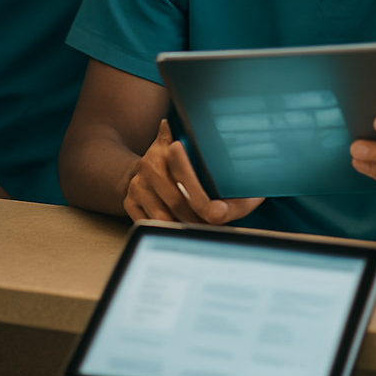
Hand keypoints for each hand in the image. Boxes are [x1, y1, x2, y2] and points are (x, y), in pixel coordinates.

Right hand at [123, 119, 264, 224]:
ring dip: (190, 228)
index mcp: (165, 148)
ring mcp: (138, 188)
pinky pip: (153, 225)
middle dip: (203, 218)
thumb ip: (203, 141)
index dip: (204, 196)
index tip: (222, 212)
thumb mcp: (185, 143)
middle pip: (180, 202)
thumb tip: (245, 152)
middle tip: (223, 227)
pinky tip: (187, 235)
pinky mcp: (130, 205)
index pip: (185, 174)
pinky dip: (172, 233)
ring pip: (167, 218)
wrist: (130, 172)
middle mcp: (149, 167)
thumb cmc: (170, 162)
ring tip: (211, 233)